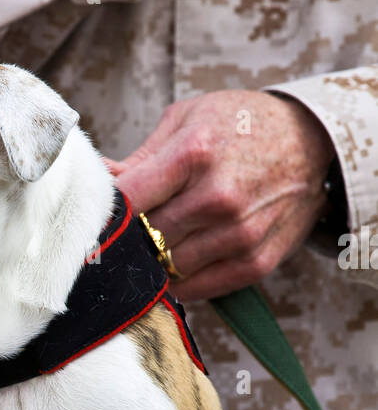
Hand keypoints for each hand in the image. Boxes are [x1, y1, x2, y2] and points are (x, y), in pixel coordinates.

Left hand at [106, 90, 335, 301]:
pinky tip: (177, 261)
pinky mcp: (255, 262)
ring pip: (166, 267)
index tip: (98, 216)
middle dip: (128, 237)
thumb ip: (138, 159)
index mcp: (195, 153)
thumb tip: (95, 182)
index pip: (127, 202)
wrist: (313, 141)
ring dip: (154, 260)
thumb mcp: (187, 121)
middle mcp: (218, 197)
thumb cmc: (241, 126)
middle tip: (126, 230)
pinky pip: (197, 289)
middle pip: (143, 238)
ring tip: (156, 242)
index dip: (105, 212)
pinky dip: (180, 281)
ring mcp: (239, 234)